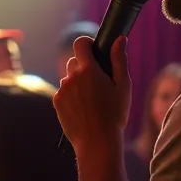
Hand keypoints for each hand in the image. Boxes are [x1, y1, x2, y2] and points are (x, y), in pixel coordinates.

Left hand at [52, 36, 131, 153]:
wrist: (97, 142)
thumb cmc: (114, 114)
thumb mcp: (123, 86)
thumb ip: (119, 60)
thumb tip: (119, 38)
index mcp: (88, 70)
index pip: (80, 43)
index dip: (87, 44)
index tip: (94, 50)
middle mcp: (71, 77)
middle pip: (75, 61)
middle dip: (85, 67)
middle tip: (99, 82)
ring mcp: (62, 90)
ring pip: (69, 78)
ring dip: (78, 82)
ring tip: (92, 100)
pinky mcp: (57, 102)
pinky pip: (64, 92)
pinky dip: (72, 95)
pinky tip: (84, 109)